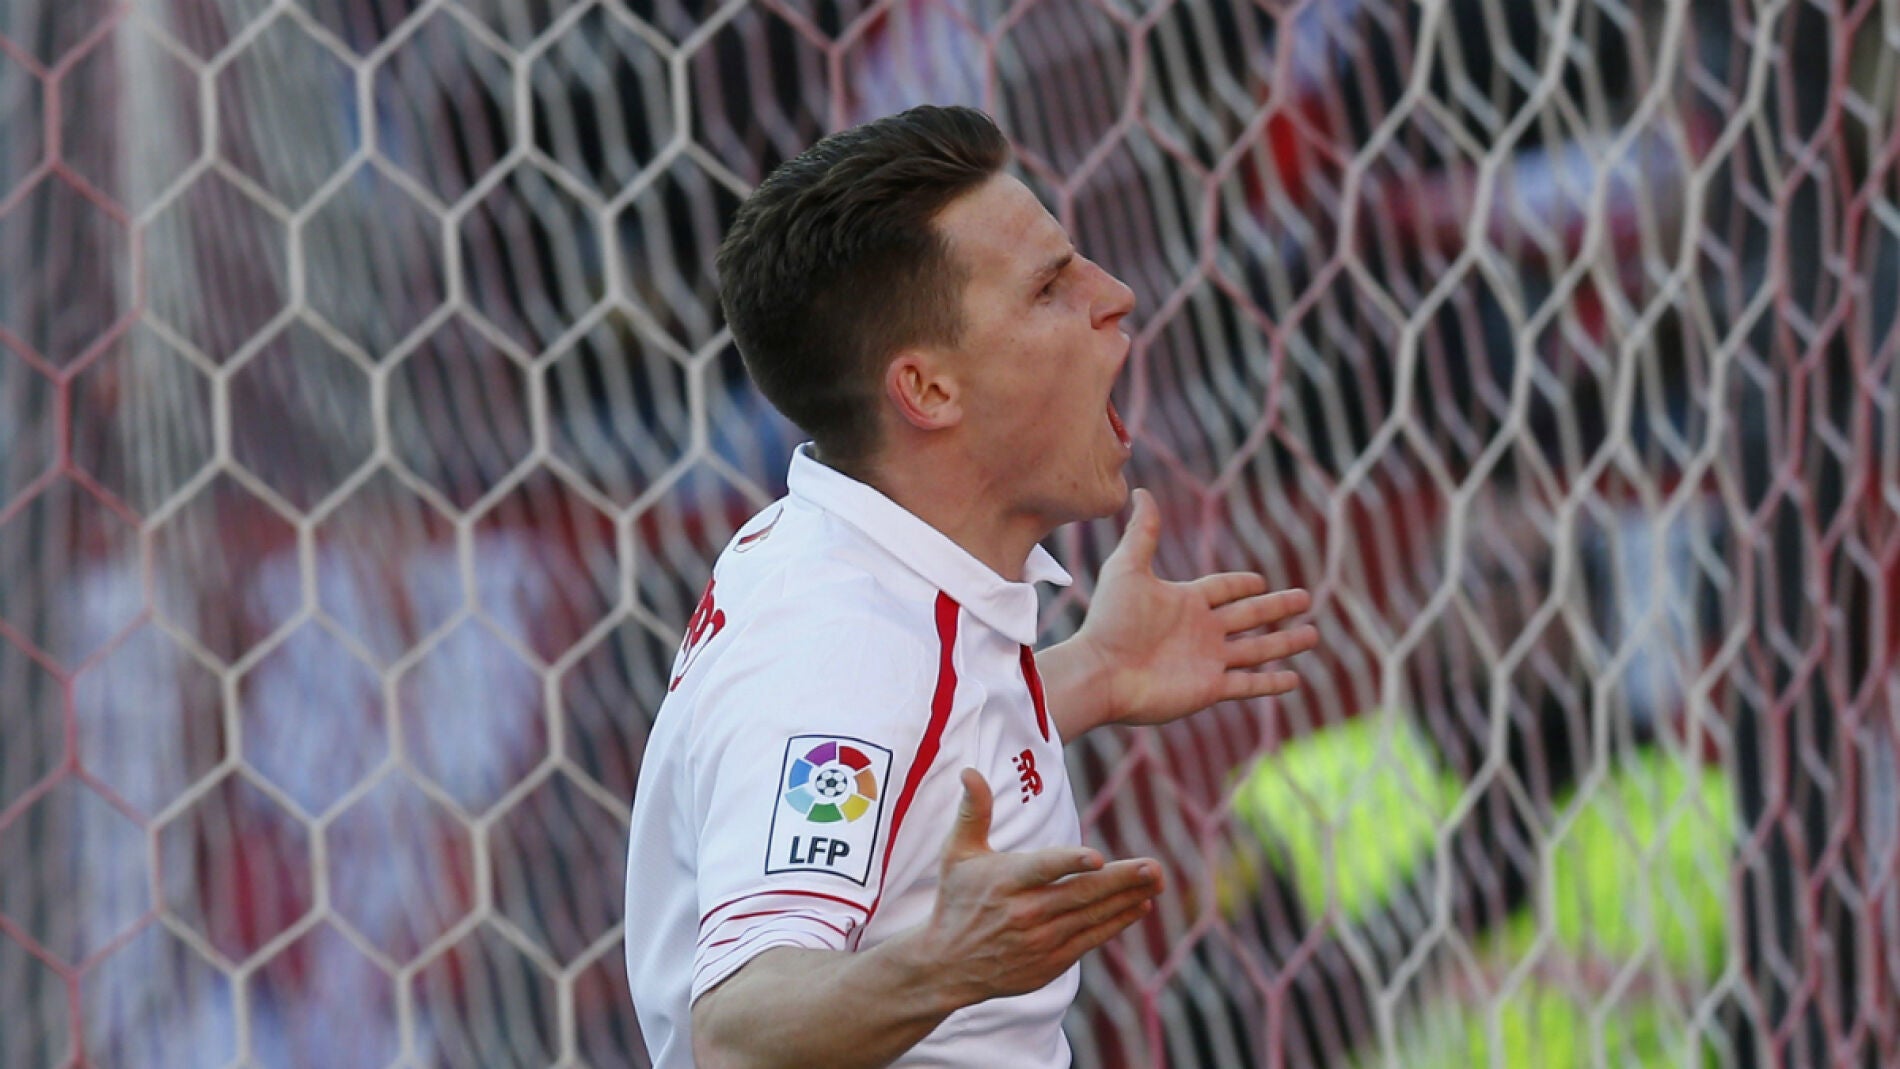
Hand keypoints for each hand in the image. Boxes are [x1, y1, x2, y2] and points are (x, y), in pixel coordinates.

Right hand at [907, 769, 1160, 1004]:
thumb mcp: (957, 854)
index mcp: (1004, 882)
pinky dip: (1117, 922)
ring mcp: (1041, 940)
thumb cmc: (956, 901)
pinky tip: (1140, 906)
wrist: (948, 967)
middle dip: (1121, 880)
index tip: (1098, 856)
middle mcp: (1025, 912)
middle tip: (1154, 866)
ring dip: (1127, 898)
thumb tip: (970, 771)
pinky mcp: (1052, 961)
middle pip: (1079, 893)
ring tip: (1156, 880)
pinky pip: (1091, 938)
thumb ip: (973, 812)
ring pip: (1091, 915)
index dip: (1070, 862)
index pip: (1042, 868)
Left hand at [1072, 488, 1319, 726]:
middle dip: (1277, 607)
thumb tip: (1140, 490)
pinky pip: (1249, 685)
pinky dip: (1272, 683)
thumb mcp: (1127, 569)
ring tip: (1312, 635)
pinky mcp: (1209, 688)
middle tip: (1306, 598)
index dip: (1241, 585)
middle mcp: (1201, 631)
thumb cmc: (1110, 621)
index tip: (1260, 581)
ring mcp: (1207, 661)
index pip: (1223, 589)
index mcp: (1185, 602)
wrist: (1100, 672)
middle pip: (1249, 616)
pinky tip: (1295, 680)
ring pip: (1257, 650)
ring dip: (1285, 642)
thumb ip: (1141, 532)